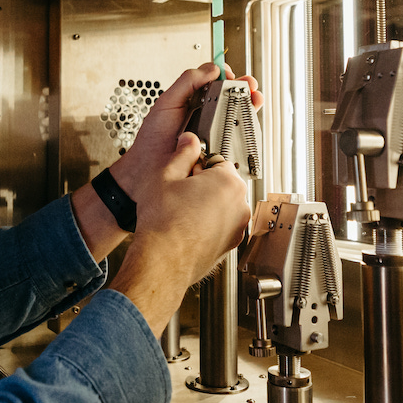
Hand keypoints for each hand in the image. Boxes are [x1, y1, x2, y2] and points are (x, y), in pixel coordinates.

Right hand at [107, 131, 251, 335]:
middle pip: (223, 183)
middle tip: (180, 194)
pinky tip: (188, 228)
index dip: (197, 166)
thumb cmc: (163, 224)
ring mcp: (238, 227)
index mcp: (228, 182)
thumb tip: (189, 140)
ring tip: (182, 213)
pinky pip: (222, 225)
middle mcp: (240, 204)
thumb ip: (182, 152)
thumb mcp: (165, 175)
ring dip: (207, 205)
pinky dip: (209, 225)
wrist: (162, 262)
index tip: (185, 174)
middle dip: (204, 185)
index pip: (217, 161)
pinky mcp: (231, 244)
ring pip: (223, 206)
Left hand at [109, 62, 262, 205]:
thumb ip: (187, 82)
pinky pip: (237, 140)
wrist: (149, 171)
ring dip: (249, 106)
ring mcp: (214, 134)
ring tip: (252, 100)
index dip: (225, 76)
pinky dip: (246, 131)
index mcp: (193, 102)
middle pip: (231, 98)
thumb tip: (211, 69)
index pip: (214, 83)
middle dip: (244, 88)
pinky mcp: (220, 151)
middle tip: (247, 86)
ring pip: (238, 117)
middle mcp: (206, 117)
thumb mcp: (167, 103)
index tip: (230, 74)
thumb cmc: (153, 140)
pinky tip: (245, 123)